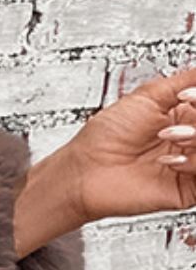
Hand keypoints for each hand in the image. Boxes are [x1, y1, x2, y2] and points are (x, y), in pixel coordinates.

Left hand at [68, 63, 195, 226]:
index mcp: (186, 116)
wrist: (86, 171)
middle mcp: (192, 140)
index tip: (185, 96)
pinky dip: (194, 162)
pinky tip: (169, 161)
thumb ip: (186, 80)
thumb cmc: (105, 136)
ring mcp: (191, 164)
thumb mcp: (149, 96)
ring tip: (168, 136)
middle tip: (173, 123)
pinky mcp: (189, 189)